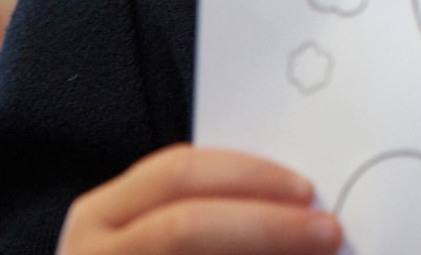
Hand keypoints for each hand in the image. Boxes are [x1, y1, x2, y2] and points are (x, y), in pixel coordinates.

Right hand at [57, 145, 340, 254]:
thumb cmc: (155, 250)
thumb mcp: (163, 224)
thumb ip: (219, 206)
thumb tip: (305, 199)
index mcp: (102, 213)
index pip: (178, 173)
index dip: (250, 176)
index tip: (308, 190)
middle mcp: (92, 251)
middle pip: (185, 224)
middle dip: (267, 224)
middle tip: (328, 230)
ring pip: (185, 250)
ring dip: (264, 250)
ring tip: (316, 252)